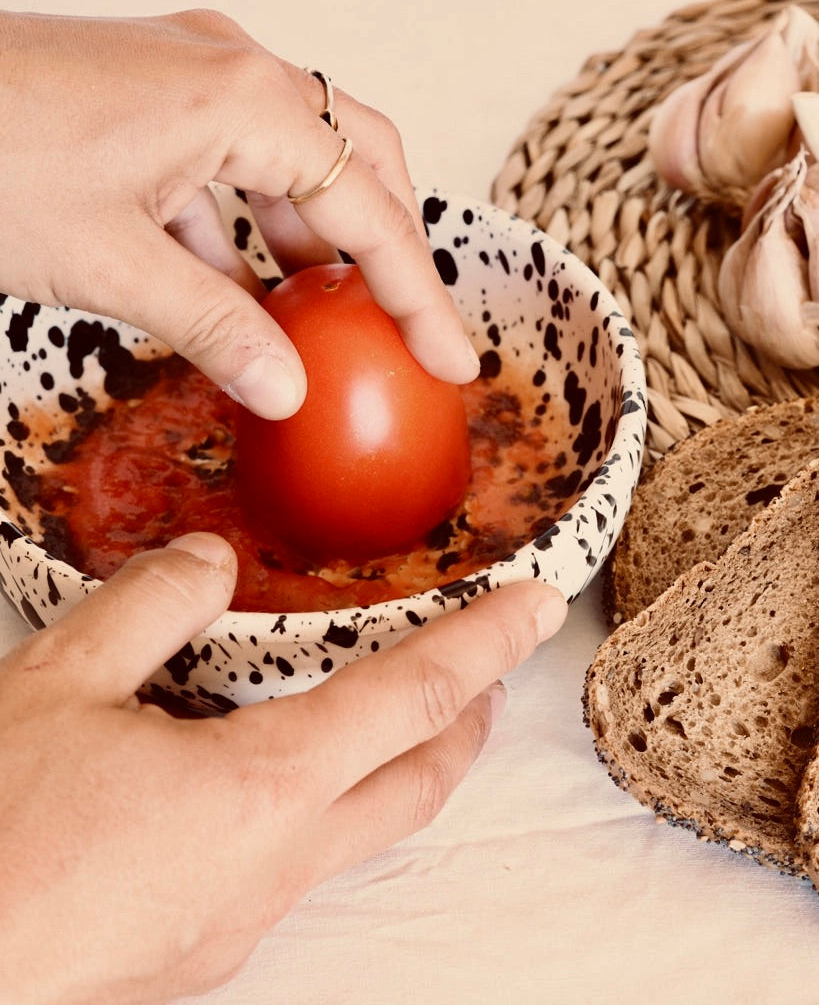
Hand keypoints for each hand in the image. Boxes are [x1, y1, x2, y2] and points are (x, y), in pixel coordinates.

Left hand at [0, 10, 478, 419]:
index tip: (452, 359)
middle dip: (390, 251)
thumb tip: (286, 388)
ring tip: (335, 324)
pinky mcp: (146, 105)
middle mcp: (229, 72)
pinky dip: (245, 237)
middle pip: (355, 163)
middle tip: (409, 330)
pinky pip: (228, 172)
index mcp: (242, 99)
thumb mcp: (110, 263)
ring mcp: (187, 81)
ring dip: (318, 245)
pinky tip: (236, 295)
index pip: (369, 209)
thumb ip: (214, 327)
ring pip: (293, 166)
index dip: (419, 295)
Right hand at [0, 532, 565, 1003]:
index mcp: (261, 792)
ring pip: (358, 832)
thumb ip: (149, 607)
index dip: (486, 644)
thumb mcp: (59, 687)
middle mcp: (275, 867)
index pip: (412, 699)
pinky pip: (289, 867)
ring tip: (379, 715)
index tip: (537, 608)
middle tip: (488, 672)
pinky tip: (257, 781)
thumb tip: (208, 562)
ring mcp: (242, 920)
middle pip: (416, 785)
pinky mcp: (200, 951)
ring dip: (391, 767)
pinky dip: (312, 807)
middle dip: (468, 723)